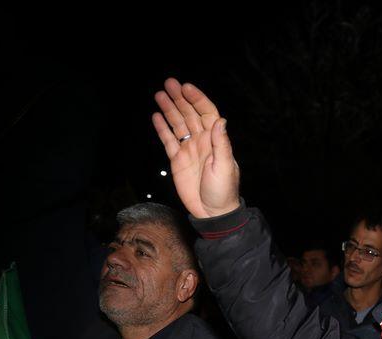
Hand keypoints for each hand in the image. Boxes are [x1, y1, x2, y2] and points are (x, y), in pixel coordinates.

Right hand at [152, 78, 240, 218]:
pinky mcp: (177, 160)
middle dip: (180, 98)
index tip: (186, 87)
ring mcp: (189, 149)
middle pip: (190, 114)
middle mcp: (202, 141)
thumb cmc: (223, 191)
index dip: (197, 99)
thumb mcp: (225, 166)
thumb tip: (220, 121)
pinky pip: (168, 140)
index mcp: (215, 140)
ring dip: (170, 109)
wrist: (212, 212)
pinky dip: (162, 128)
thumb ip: (221, 143)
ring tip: (159, 94)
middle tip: (169, 83)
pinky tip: (156, 116)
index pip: (206, 113)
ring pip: (178, 124)